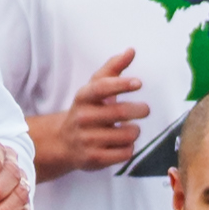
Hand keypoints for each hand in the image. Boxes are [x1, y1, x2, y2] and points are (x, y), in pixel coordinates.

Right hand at [31, 50, 148, 175]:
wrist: (63, 142)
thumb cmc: (86, 110)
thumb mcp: (94, 88)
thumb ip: (113, 68)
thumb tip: (131, 50)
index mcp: (83, 97)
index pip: (101, 88)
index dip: (121, 84)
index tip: (138, 83)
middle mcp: (83, 118)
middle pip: (120, 112)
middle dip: (139, 110)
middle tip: (144, 109)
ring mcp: (87, 140)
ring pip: (127, 134)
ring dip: (134, 131)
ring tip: (129, 129)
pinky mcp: (94, 159)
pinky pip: (125, 153)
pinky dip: (129, 148)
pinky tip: (122, 144)